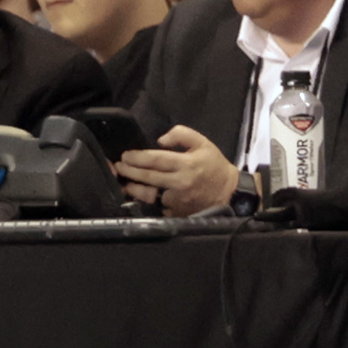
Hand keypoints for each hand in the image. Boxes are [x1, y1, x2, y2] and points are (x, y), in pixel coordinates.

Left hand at [115, 125, 238, 215]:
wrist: (228, 192)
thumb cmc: (214, 166)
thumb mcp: (203, 143)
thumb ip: (182, 135)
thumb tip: (160, 140)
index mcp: (186, 164)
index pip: (155, 160)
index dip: (137, 157)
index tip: (125, 155)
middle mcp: (180, 183)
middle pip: (148, 177)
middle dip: (129, 171)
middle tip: (119, 166)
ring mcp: (177, 200)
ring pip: (148, 195)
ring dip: (133, 188)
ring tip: (124, 182)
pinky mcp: (176, 212)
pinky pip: (156, 206)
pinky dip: (145, 200)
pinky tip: (137, 194)